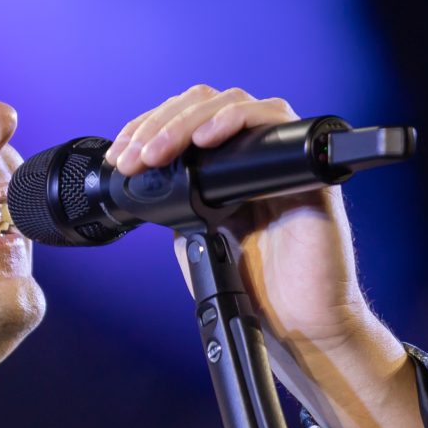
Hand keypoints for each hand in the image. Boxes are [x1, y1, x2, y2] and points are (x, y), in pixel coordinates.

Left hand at [108, 85, 426, 427]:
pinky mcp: (307, 166)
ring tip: (158, 152)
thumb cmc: (254, 288)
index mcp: (225, 168)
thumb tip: (145, 177)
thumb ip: (177, 204)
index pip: (183, 121)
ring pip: (231, 102)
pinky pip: (276, 120)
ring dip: (185, 122)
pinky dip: (236, 120)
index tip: (120, 158)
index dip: (147, 128)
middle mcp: (252, 155)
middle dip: (158, 124)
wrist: (296, 324)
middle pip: (202, 104)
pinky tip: (207, 140)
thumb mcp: (195, 240)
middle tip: (135, 157)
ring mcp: (280, 157)